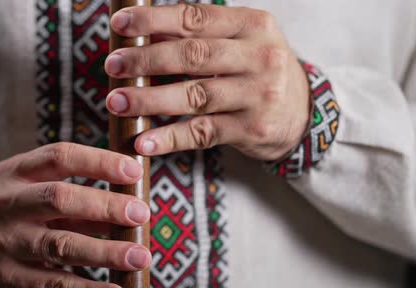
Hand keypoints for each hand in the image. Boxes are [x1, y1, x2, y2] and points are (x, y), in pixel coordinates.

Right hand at [0, 143, 151, 287]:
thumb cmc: (6, 215)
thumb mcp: (26, 191)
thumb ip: (68, 192)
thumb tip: (127, 198)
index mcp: (14, 172)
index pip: (59, 156)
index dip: (98, 160)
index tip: (132, 169)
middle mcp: (5, 203)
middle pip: (59, 198)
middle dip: (105, 205)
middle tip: (141, 213)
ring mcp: (4, 242)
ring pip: (59, 245)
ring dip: (103, 252)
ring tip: (139, 257)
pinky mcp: (8, 278)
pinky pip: (53, 286)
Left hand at [105, 4, 310, 159]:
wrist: (302, 112)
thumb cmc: (258, 70)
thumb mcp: (240, 42)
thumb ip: (198, 36)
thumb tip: (142, 32)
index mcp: (252, 25)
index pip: (195, 18)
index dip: (153, 20)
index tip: (120, 25)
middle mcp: (259, 57)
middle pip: (192, 56)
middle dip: (146, 60)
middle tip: (113, 66)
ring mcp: (257, 95)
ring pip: (194, 96)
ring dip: (150, 100)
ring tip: (117, 103)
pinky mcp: (251, 129)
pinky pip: (202, 133)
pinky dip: (169, 138)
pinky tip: (143, 141)